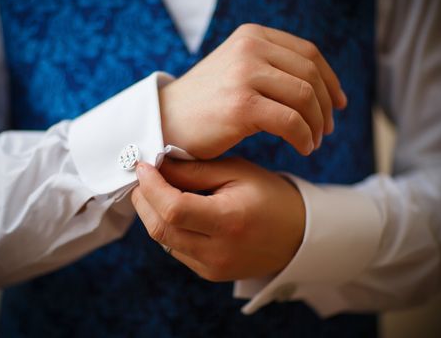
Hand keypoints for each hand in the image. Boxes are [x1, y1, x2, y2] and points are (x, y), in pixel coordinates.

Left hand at [131, 158, 305, 280]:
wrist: (297, 234)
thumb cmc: (269, 196)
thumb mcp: (236, 172)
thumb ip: (194, 171)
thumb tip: (156, 166)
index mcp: (229, 221)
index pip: (174, 209)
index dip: (151, 187)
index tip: (143, 166)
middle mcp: (218, 251)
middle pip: (161, 229)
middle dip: (144, 200)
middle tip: (143, 177)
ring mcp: (212, 268)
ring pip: (163, 241)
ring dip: (152, 214)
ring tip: (156, 189)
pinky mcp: (209, 273)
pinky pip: (176, 249)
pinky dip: (168, 227)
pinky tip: (174, 210)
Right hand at [160, 23, 346, 158]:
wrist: (164, 121)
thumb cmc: (203, 103)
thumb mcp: (236, 70)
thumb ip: (269, 68)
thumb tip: (316, 86)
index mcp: (251, 36)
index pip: (308, 53)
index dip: (331, 80)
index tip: (339, 104)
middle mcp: (250, 48)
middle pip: (311, 75)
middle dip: (327, 106)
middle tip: (328, 129)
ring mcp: (245, 74)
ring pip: (305, 97)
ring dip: (317, 124)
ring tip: (314, 141)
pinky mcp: (242, 105)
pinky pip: (291, 122)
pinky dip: (304, 137)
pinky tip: (304, 148)